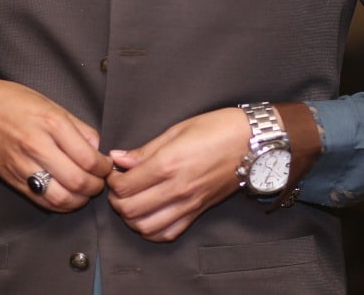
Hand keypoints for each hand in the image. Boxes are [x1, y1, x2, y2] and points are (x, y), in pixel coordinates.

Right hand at [0, 78, 112, 211]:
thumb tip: (97, 148)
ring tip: (86, 192)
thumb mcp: (53, 105)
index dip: (103, 167)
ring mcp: (23, 166)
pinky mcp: (13, 180)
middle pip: (77, 181)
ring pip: (60, 197)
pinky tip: (68, 198)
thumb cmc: (16, 102)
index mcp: (52, 123)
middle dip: (96, 186)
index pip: (87, 157)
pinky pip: (42, 201)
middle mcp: (38, 146)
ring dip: (80, 200)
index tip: (106, 166)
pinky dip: (60, 204)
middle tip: (100, 181)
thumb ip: (78, 128)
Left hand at [106, 107, 248, 241]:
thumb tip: (119, 157)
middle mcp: (176, 188)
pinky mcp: (197, 212)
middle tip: (117, 186)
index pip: (125, 184)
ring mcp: (188, 204)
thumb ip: (146, 149)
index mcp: (168, 163)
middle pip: (130, 209)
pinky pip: (168, 233)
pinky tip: (148, 216)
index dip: (112, 179)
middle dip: (116, 199)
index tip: (113, 170)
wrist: (251, 143)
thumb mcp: (178, 129)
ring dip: (130, 217)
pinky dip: (151, 230)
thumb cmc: (217, 129)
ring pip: (145, 227)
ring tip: (130, 201)